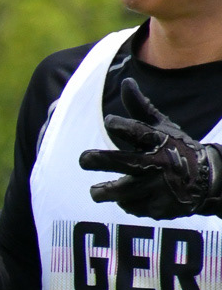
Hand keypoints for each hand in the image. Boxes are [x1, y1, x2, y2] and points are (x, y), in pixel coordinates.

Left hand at [79, 77, 221, 219]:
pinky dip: (127, 203)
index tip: (108, 121)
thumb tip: (126, 81)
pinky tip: (129, 198)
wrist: (206, 179)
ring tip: (95, 190)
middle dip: (99, 160)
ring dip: (103, 192)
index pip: (137, 130)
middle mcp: (159, 164)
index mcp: (159, 141)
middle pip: (124, 163)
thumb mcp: (161, 127)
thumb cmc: (175, 148)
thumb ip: (140, 108)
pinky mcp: (160, 208)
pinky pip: (133, 207)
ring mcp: (160, 188)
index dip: (119, 125)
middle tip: (84, 159)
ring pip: (122, 192)